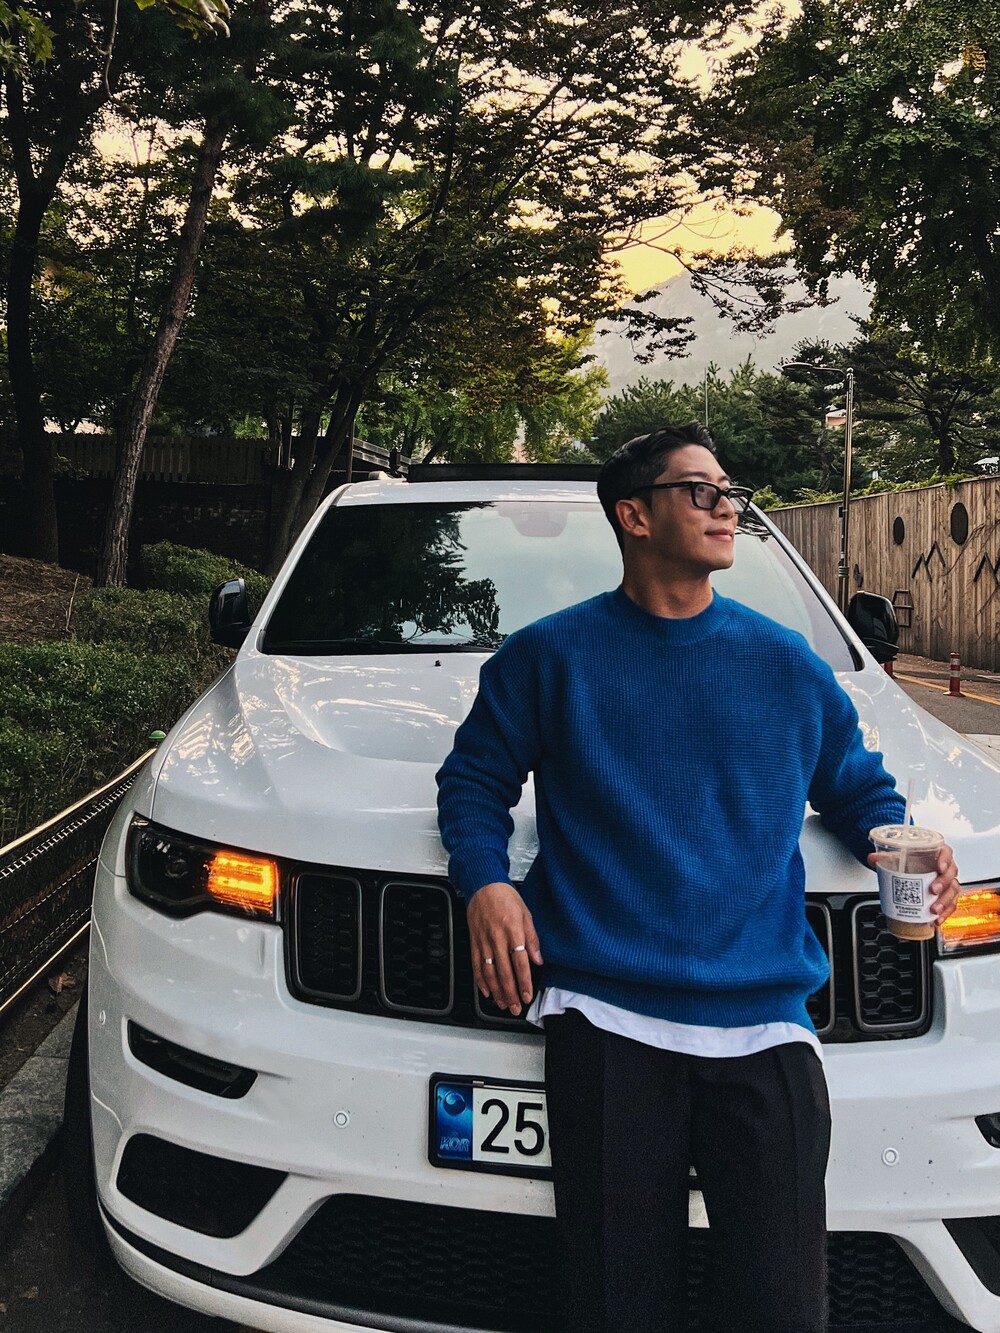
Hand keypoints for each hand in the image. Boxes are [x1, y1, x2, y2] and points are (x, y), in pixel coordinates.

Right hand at [466, 882, 542, 1016]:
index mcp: (513, 931)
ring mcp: (483, 941)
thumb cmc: (506, 897)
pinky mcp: (474, 942)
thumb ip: (532, 939)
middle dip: (510, 993)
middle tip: (515, 1007)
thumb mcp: (526, 914)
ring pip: (489, 972)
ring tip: (503, 1004)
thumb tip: (538, 959)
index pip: (520, 963)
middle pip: (504, 972)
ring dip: (496, 991)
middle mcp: (497, 938)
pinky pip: (477, 965)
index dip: (524, 982)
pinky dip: (481, 980)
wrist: (483, 885)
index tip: (527, 995)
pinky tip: (486, 991)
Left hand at [867, 842, 961, 924]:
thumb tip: (872, 858)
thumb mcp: (897, 857)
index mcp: (936, 853)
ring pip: (953, 890)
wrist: (908, 870)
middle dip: (943, 883)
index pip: (946, 852)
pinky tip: (936, 919)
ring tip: (933, 909)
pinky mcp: (945, 896)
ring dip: (945, 901)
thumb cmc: (910, 861)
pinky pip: (951, 904)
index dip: (945, 859)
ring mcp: (947, 882)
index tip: (939, 867)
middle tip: (933, 890)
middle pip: (951, 873)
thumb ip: (885, 857)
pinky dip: (945, 913)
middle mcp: (945, 867)